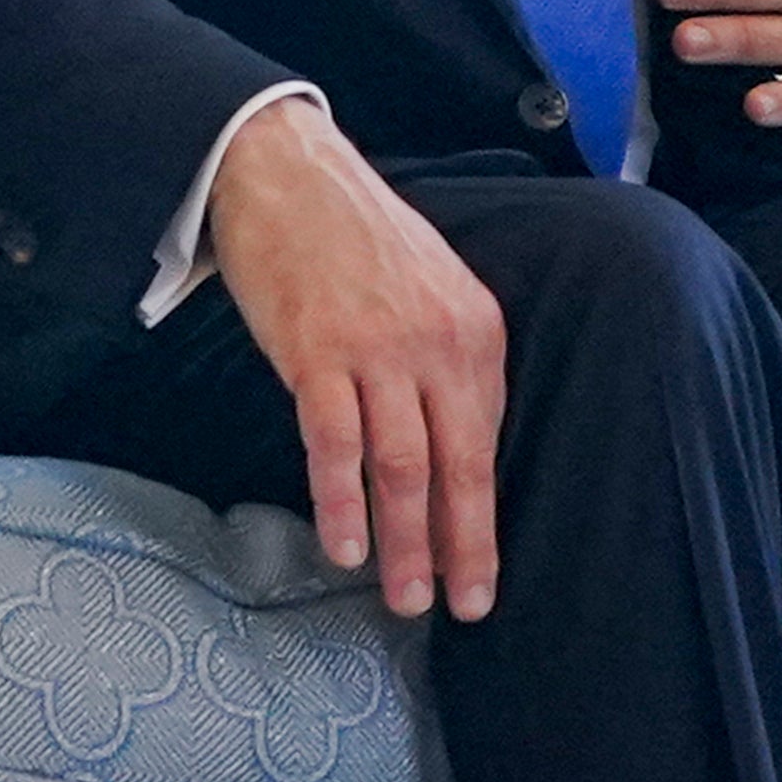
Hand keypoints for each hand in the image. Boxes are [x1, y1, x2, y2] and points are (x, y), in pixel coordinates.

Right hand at [204, 98, 503, 618]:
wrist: (293, 175)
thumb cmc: (360, 242)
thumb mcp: (433, 294)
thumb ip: (447, 364)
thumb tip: (449, 445)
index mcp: (478, 334)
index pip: (488, 445)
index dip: (486, 519)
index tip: (484, 577)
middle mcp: (441, 346)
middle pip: (460, 465)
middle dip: (463, 547)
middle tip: (461, 607)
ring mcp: (379, 350)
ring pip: (402, 464)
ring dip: (405, 539)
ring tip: (404, 597)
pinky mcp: (318, 352)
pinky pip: (335, 440)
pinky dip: (341, 498)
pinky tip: (345, 544)